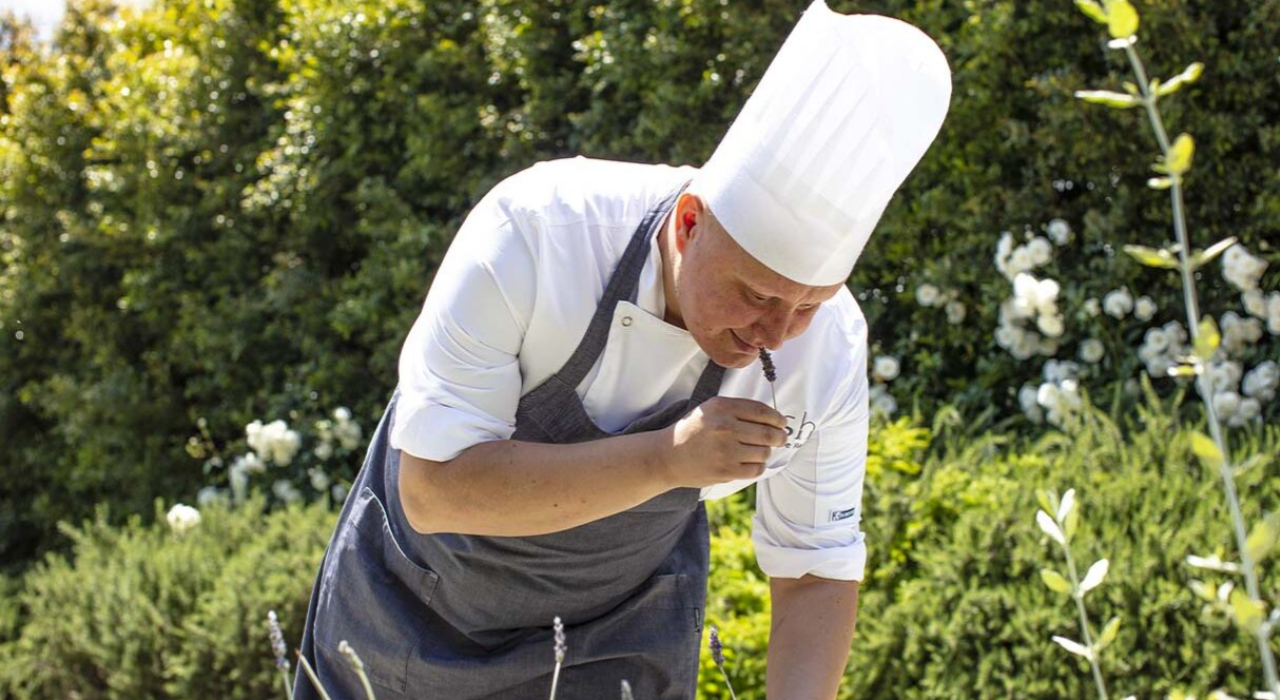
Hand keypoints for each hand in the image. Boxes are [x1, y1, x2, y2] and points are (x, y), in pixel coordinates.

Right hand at [658, 397, 787, 488]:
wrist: (668, 456)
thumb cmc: (692, 431)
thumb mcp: (710, 409)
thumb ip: (737, 409)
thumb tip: (772, 418)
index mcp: (722, 408)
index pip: (761, 411)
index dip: (777, 418)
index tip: (782, 423)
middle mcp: (725, 427)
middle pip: (767, 433)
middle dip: (779, 437)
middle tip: (781, 439)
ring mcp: (726, 450)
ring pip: (764, 452)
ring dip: (766, 452)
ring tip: (759, 451)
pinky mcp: (726, 470)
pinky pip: (756, 469)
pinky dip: (758, 466)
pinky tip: (751, 462)